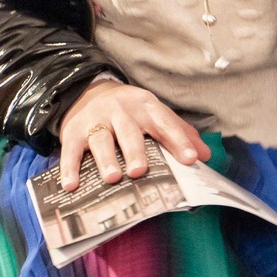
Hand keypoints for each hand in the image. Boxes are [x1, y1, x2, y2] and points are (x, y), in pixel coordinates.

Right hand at [57, 78, 209, 189]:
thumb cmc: (130, 112)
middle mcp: (120, 112)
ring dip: (105, 159)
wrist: (89, 92)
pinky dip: (70, 167)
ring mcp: (96, 121)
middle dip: (135, 151)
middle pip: (129, 132)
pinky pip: (70, 150)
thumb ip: (180, 133)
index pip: (165, 123)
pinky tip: (71, 184)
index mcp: (145, 107)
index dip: (178, 140)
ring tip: (112, 178)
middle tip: (139, 171)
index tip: (191, 159)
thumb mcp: (155, 114)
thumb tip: (206, 155)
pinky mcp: (74, 132)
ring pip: (101, 140)